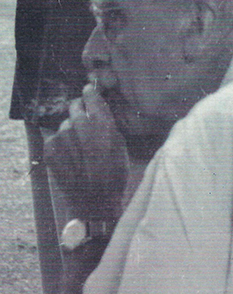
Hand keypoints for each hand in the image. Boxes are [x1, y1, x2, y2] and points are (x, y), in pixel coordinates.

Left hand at [44, 84, 129, 220]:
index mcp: (102, 123)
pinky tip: (72, 157)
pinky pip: (56, 138)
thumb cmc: (113, 175)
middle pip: (75, 106)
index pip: (91, 96)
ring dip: (72, 131)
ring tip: (80, 149)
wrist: (95, 201)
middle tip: (85, 124)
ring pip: (66, 124)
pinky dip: (62, 144)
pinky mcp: (51, 149)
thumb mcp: (120, 146)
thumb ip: (108, 125)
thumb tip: (99, 109)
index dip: (90, 93)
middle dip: (80, 111)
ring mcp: (63, 137)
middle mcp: (80, 126)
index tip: (88, 92)